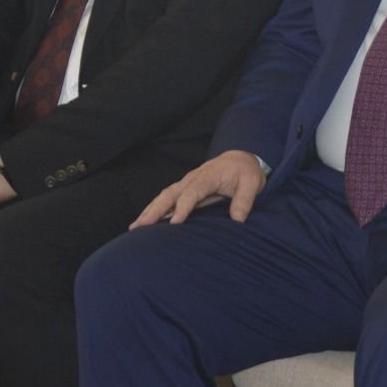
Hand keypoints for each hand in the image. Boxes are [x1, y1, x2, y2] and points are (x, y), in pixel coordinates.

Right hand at [134, 150, 264, 227]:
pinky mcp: (185, 189)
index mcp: (208, 176)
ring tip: (135, 227)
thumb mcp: (252, 183)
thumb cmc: (245, 172)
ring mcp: (187, 183)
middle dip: (155, 210)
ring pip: (164, 196)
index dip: (183, 207)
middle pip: (170, 194)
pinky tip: (144, 222)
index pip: (193, 192)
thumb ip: (244, 200)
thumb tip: (238, 220)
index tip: (175, 222)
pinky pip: (167, 199)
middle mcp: (193, 179)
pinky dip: (154, 209)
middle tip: (141, 226)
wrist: (240, 159)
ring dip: (149, 210)